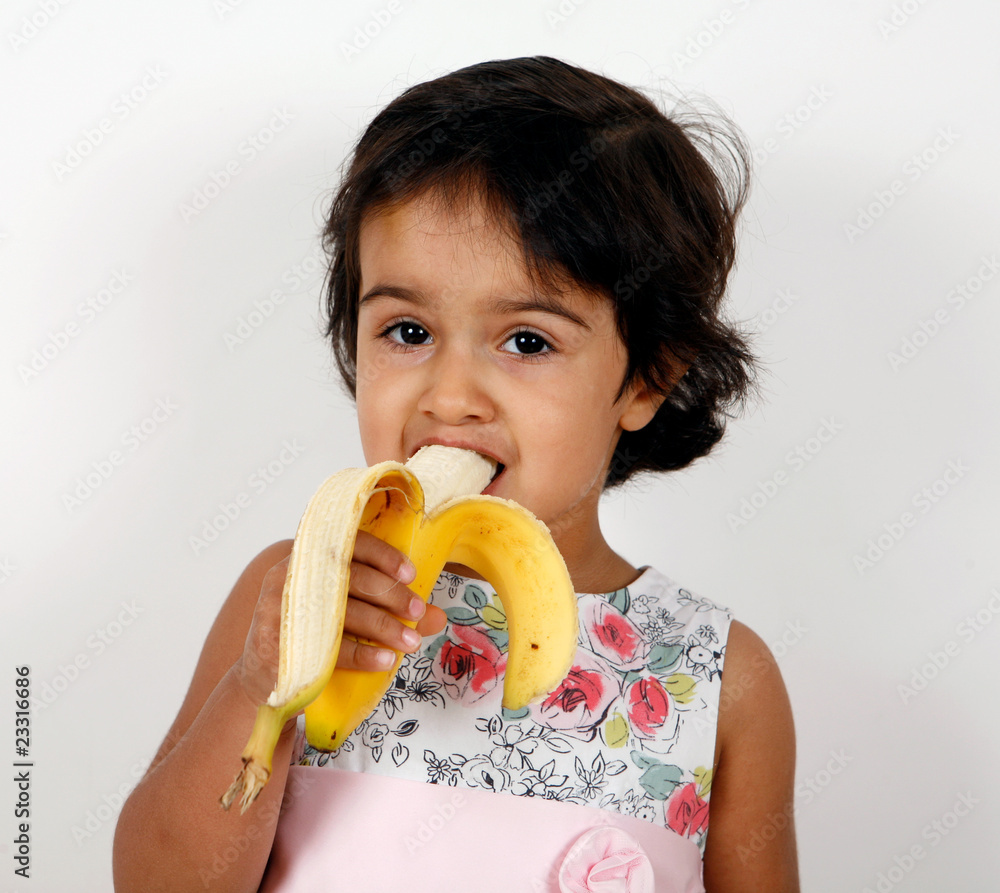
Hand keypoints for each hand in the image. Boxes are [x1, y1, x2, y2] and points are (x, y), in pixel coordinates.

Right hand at [236, 534, 446, 706]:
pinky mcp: (280, 644)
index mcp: (310, 557)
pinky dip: (362, 654)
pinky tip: (385, 660)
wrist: (265, 676)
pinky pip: (329, 647)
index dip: (382, 555)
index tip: (410, 574)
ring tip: (411, 642)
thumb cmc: (314, 631)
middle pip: (351, 577)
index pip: (348, 543)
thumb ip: (392, 609)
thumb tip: (436, 616)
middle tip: (417, 612)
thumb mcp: (349, 611)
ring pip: (344, 613)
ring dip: (383, 627)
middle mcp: (294, 576)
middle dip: (391, 595)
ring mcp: (283, 609)